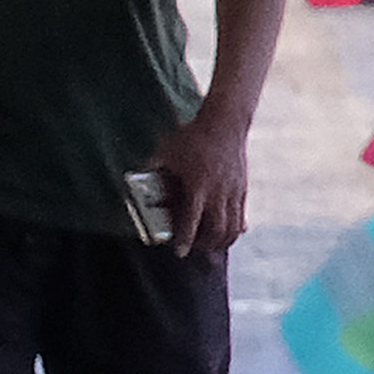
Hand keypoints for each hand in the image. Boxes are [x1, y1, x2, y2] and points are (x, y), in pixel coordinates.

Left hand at [146, 108, 253, 256]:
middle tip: (193, 250)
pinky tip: (227, 233)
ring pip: (232, 227)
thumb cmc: (192, 135)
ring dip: (221, 241)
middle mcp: (218, 193)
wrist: (225, 121)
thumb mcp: (166, 151)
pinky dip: (234, 228)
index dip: (185, 240)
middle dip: (205, 245)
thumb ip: (151, 168)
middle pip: (216, 230)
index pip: (192, 223)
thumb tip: (131, 176)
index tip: (179, 252)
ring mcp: (233, 191)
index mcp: (197, 187)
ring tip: (210, 246)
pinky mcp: (243, 188)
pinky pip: (241, 216)